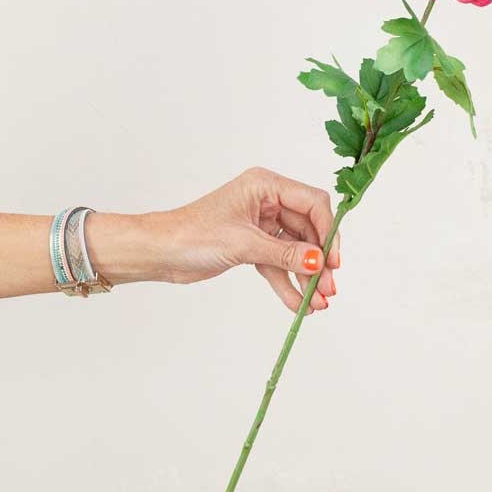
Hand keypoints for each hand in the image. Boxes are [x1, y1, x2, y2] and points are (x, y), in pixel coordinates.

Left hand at [84, 167, 341, 312]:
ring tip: (317, 304)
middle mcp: (266, 201)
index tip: (333, 262)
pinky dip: (287, 283)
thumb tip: (318, 262)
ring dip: (306, 277)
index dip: (327, 231)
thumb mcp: (243, 244)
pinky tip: (298, 305)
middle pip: (307, 230)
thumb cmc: (192, 235)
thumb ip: (284, 254)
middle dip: (318, 261)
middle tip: (328, 289)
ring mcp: (260, 224)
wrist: (159, 252)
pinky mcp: (251, 246)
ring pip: (294, 251)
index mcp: (265, 185)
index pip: (312, 203)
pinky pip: (277, 264)